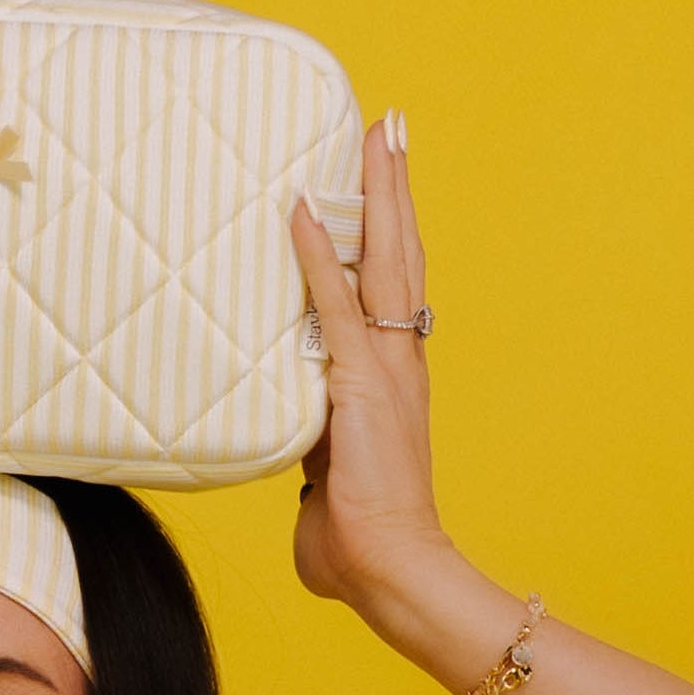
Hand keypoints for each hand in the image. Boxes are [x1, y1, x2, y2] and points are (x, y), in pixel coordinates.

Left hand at [288, 121, 450, 617]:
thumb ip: (310, 460)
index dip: (387, 232)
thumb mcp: (323, 485)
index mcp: (391, 379)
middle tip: (390, 124)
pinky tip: (300, 205)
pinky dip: (315, 253)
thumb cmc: (358, 544)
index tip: (383, 178)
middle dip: (394, 186)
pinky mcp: (361, 383)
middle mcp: (398, 360)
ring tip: (378, 132)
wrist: (390, 570)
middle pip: (398, 253)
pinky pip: (333, 304)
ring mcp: (384, 367)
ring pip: (382, 259)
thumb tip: (295, 472)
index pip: (388, 289)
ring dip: (377, 192)